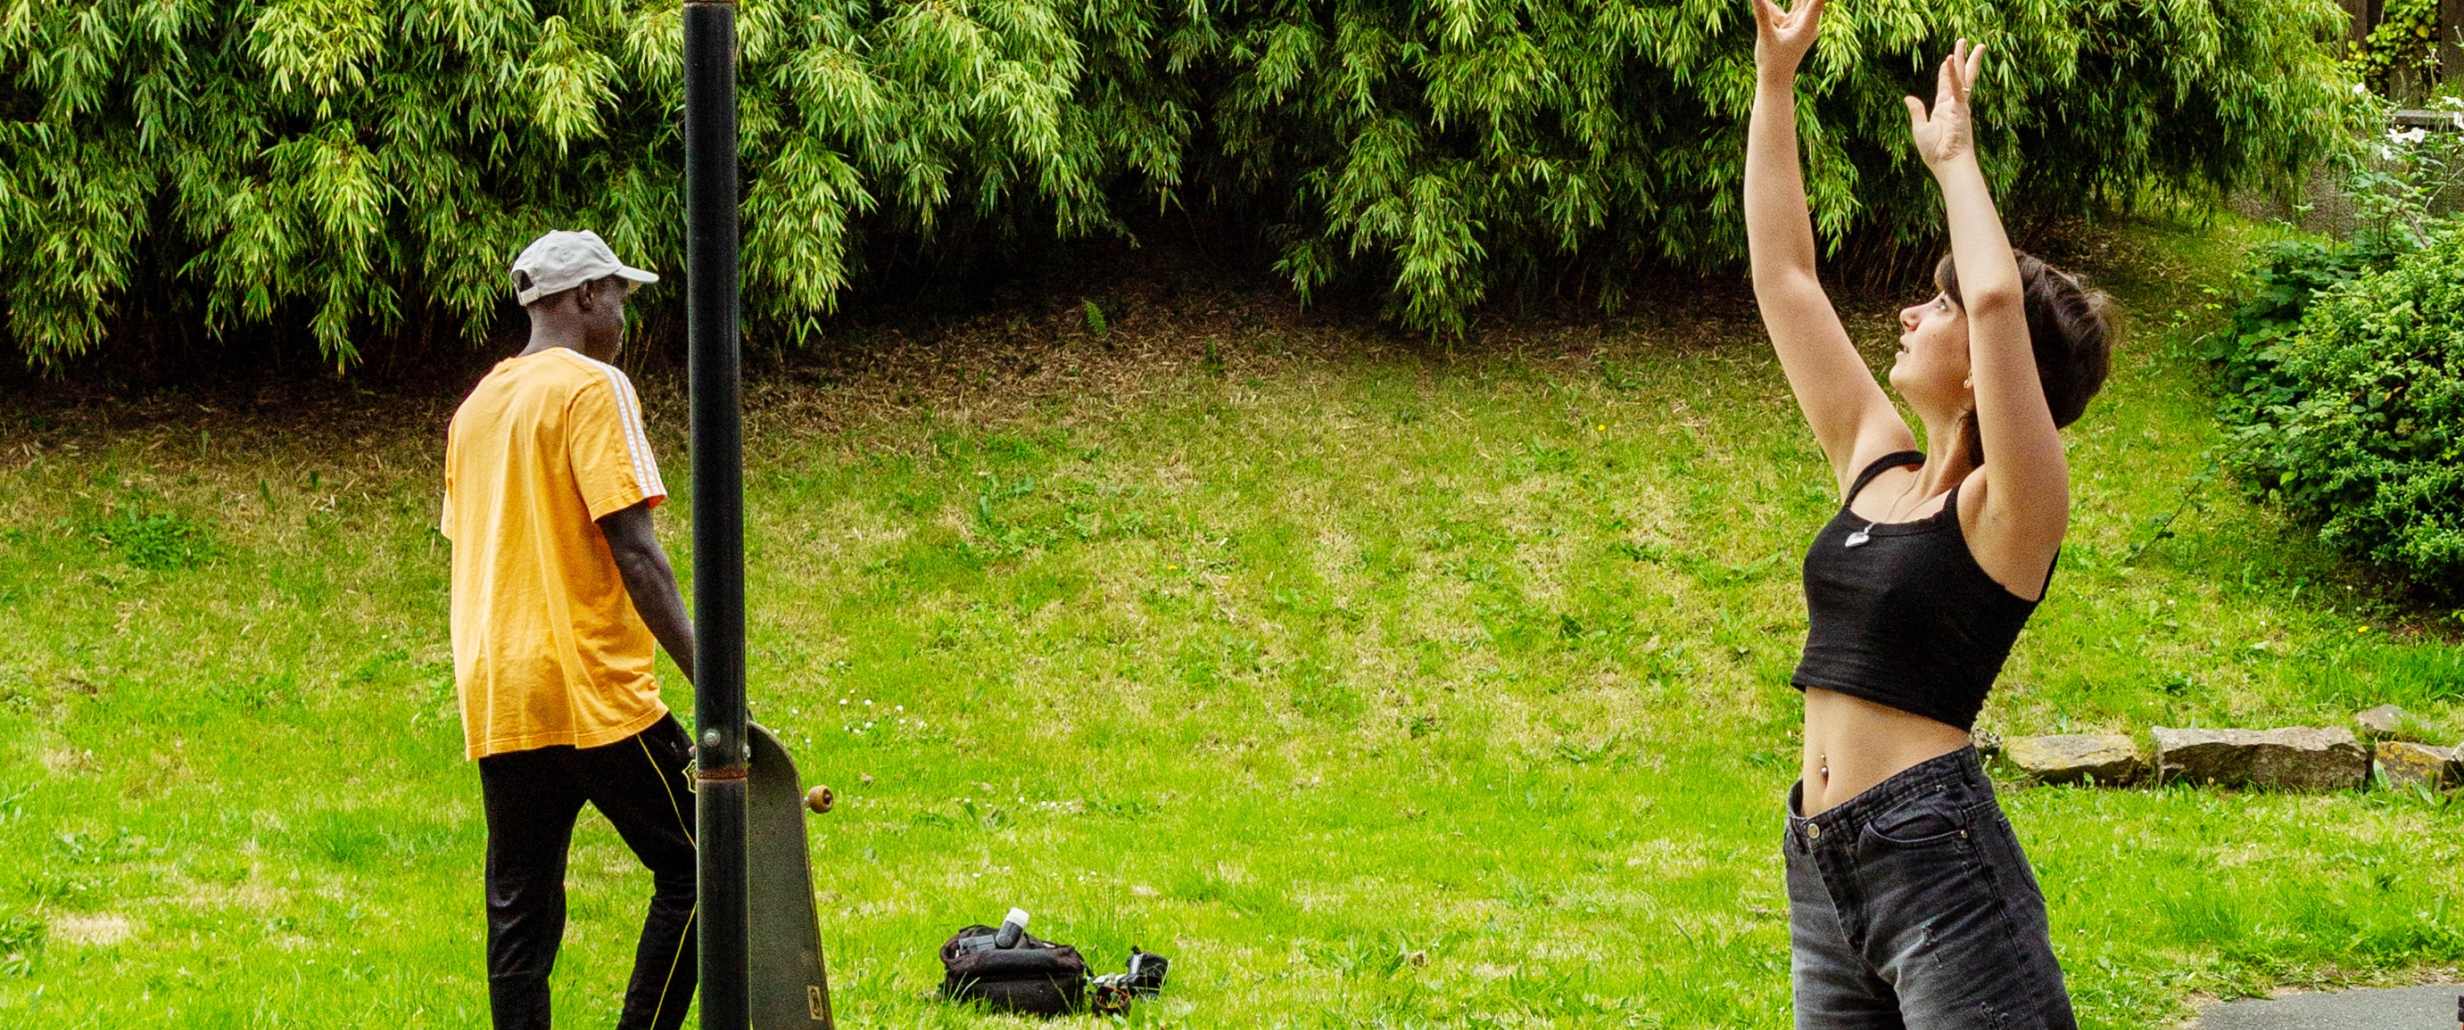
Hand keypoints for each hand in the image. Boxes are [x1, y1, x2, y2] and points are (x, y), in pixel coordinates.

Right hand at [1753, 0, 1823, 77]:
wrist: (1774, 81)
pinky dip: (1774, 6)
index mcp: (1808, 25)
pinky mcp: (1790, 28)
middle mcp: (1807, 24)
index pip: (1818, 1)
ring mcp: (1799, 25)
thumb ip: (1762, 15)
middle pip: (1808, 1)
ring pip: (1798, 3)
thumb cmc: (1772, 62)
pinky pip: (1784, 12)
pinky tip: (1763, 1)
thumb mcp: (1766, 37)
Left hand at [1905, 40, 1984, 169]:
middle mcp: (1953, 105)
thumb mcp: (1920, 129)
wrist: (1947, 164)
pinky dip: (1952, 74)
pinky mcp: (1960, 109)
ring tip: (1965, 41)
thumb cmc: (1935, 152)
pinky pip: (1956, 88)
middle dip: (1961, 58)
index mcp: (1943, 110)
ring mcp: (1959, 105)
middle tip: (1964, 42)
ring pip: (1962, 76)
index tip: (1947, 59)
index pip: (1946, 86)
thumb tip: (1908, 97)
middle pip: (1959, 76)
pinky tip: (1948, 60)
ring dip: (1963, 58)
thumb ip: (1916, 111)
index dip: (1946, 72)